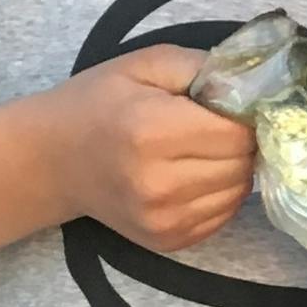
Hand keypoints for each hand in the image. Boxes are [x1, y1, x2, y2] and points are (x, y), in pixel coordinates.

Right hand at [47, 46, 255, 250]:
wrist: (52, 160)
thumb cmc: (99, 104)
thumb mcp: (145, 65)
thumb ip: (203, 67)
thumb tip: (254, 83)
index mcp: (153, 131)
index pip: (239, 133)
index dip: (245, 118)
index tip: (231, 109)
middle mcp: (159, 182)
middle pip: (243, 163)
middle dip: (241, 143)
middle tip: (215, 129)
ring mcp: (163, 218)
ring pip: (239, 191)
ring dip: (234, 170)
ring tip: (204, 152)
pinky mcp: (167, 241)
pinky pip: (224, 215)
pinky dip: (221, 193)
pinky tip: (195, 176)